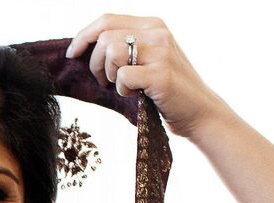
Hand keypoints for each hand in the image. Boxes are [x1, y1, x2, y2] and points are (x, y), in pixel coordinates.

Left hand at [66, 15, 231, 140]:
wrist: (200, 112)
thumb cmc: (167, 89)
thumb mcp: (149, 58)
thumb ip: (126, 46)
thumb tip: (85, 47)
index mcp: (153, 25)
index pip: (106, 20)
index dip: (83, 36)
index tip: (73, 54)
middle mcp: (158, 33)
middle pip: (104, 37)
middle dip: (95, 63)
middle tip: (104, 81)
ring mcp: (161, 53)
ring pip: (111, 52)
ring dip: (109, 75)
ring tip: (124, 87)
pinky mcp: (161, 75)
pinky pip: (122, 77)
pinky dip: (122, 90)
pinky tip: (136, 95)